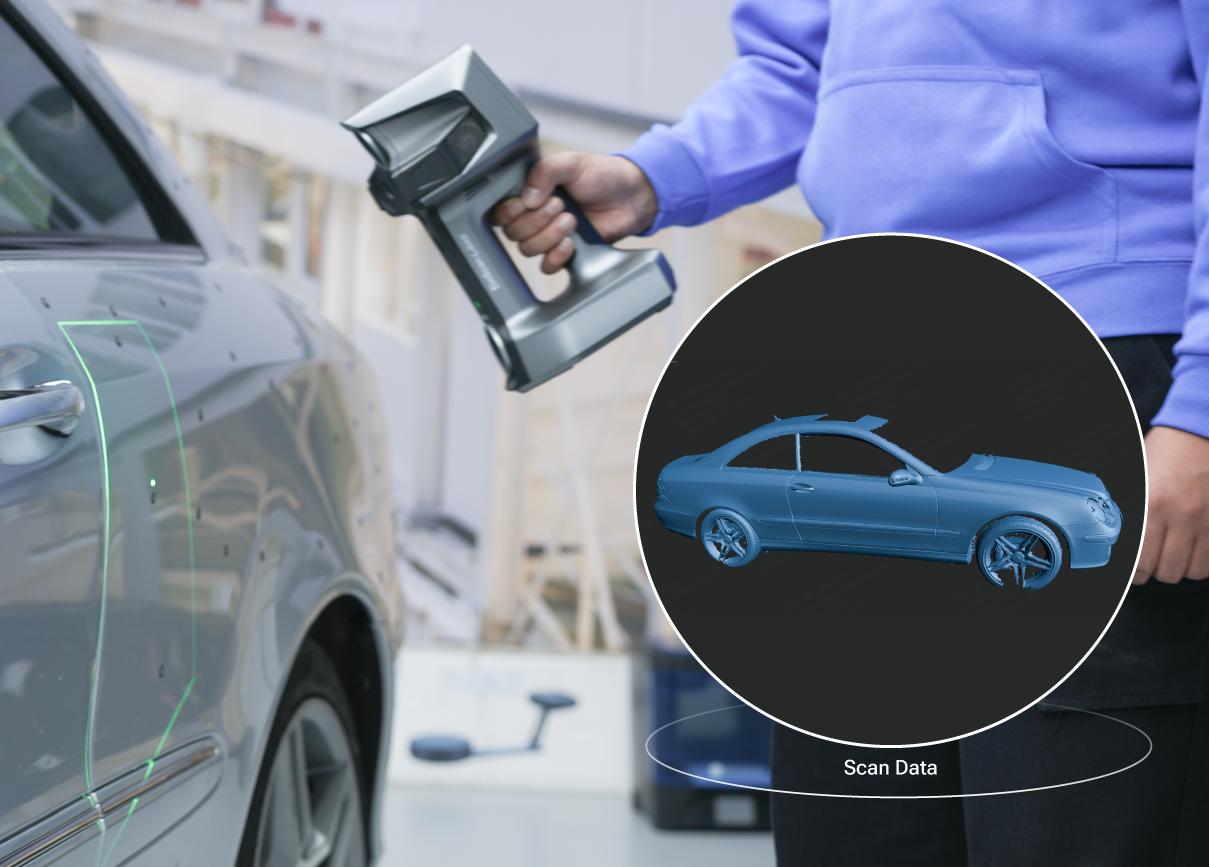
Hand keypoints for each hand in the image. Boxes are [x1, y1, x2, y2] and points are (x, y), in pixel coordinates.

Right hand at [490, 152, 657, 273]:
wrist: (633, 196)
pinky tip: (570, 244)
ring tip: (571, 220)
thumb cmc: (603, 174)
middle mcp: (536, 216)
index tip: (528, 203)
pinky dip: (556, 257)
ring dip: (548, 236)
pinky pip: (546, 266)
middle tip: (560, 205)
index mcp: (530, 192)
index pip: (502, 211)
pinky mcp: (565, 253)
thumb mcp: (571, 162)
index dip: (510, 211)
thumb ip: (544, 172)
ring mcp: (549, 235)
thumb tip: (526, 198)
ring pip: (528, 250)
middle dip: (536, 220)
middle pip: (513, 232)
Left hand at [1133, 425, 1208, 583]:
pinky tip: (1192, 551)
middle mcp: (1181, 516)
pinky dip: (1201, 562)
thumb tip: (1123, 539)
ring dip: (1180, 567)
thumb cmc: (1166, 452)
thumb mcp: (1139, 478)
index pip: (1141, 560)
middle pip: (1167, 571)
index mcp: (1152, 505)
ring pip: (1193, 570)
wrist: (1199, 431)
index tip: (1135, 571)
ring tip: (1173, 556)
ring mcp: (1206, 520)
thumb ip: (1133, 509)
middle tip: (1153, 562)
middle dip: (1157, 571)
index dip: (1136, 573)